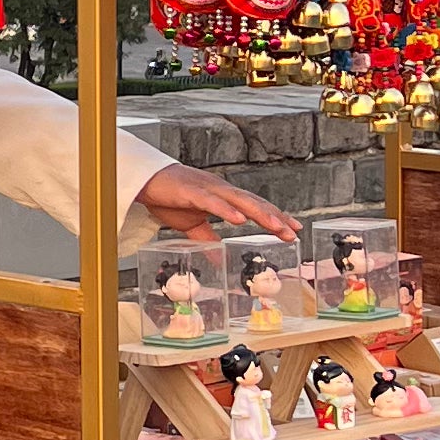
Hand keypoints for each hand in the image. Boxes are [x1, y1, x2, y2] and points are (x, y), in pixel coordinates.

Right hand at [133, 163, 292, 235]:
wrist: (145, 180)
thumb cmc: (170, 198)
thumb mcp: (192, 225)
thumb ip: (208, 239)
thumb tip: (220, 259)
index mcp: (224, 198)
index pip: (256, 207)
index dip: (276, 217)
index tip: (294, 229)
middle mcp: (221, 191)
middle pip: (254, 204)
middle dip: (275, 218)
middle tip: (293, 232)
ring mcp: (208, 190)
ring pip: (240, 201)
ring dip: (260, 213)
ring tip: (276, 226)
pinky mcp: (192, 192)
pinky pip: (212, 202)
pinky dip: (227, 210)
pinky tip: (239, 219)